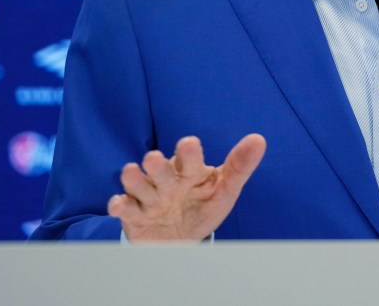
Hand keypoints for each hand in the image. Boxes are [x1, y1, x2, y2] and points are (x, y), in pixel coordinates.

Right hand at [108, 133, 265, 241]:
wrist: (181, 239)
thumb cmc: (203, 206)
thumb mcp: (225, 189)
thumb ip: (240, 166)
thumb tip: (259, 140)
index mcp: (189, 171)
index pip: (189, 159)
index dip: (188, 152)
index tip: (190, 144)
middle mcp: (167, 181)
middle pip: (160, 169)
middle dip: (156, 165)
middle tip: (155, 159)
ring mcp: (149, 197)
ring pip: (139, 185)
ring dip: (134, 180)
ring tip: (132, 172)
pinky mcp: (134, 215)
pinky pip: (125, 209)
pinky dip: (120, 206)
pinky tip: (119, 204)